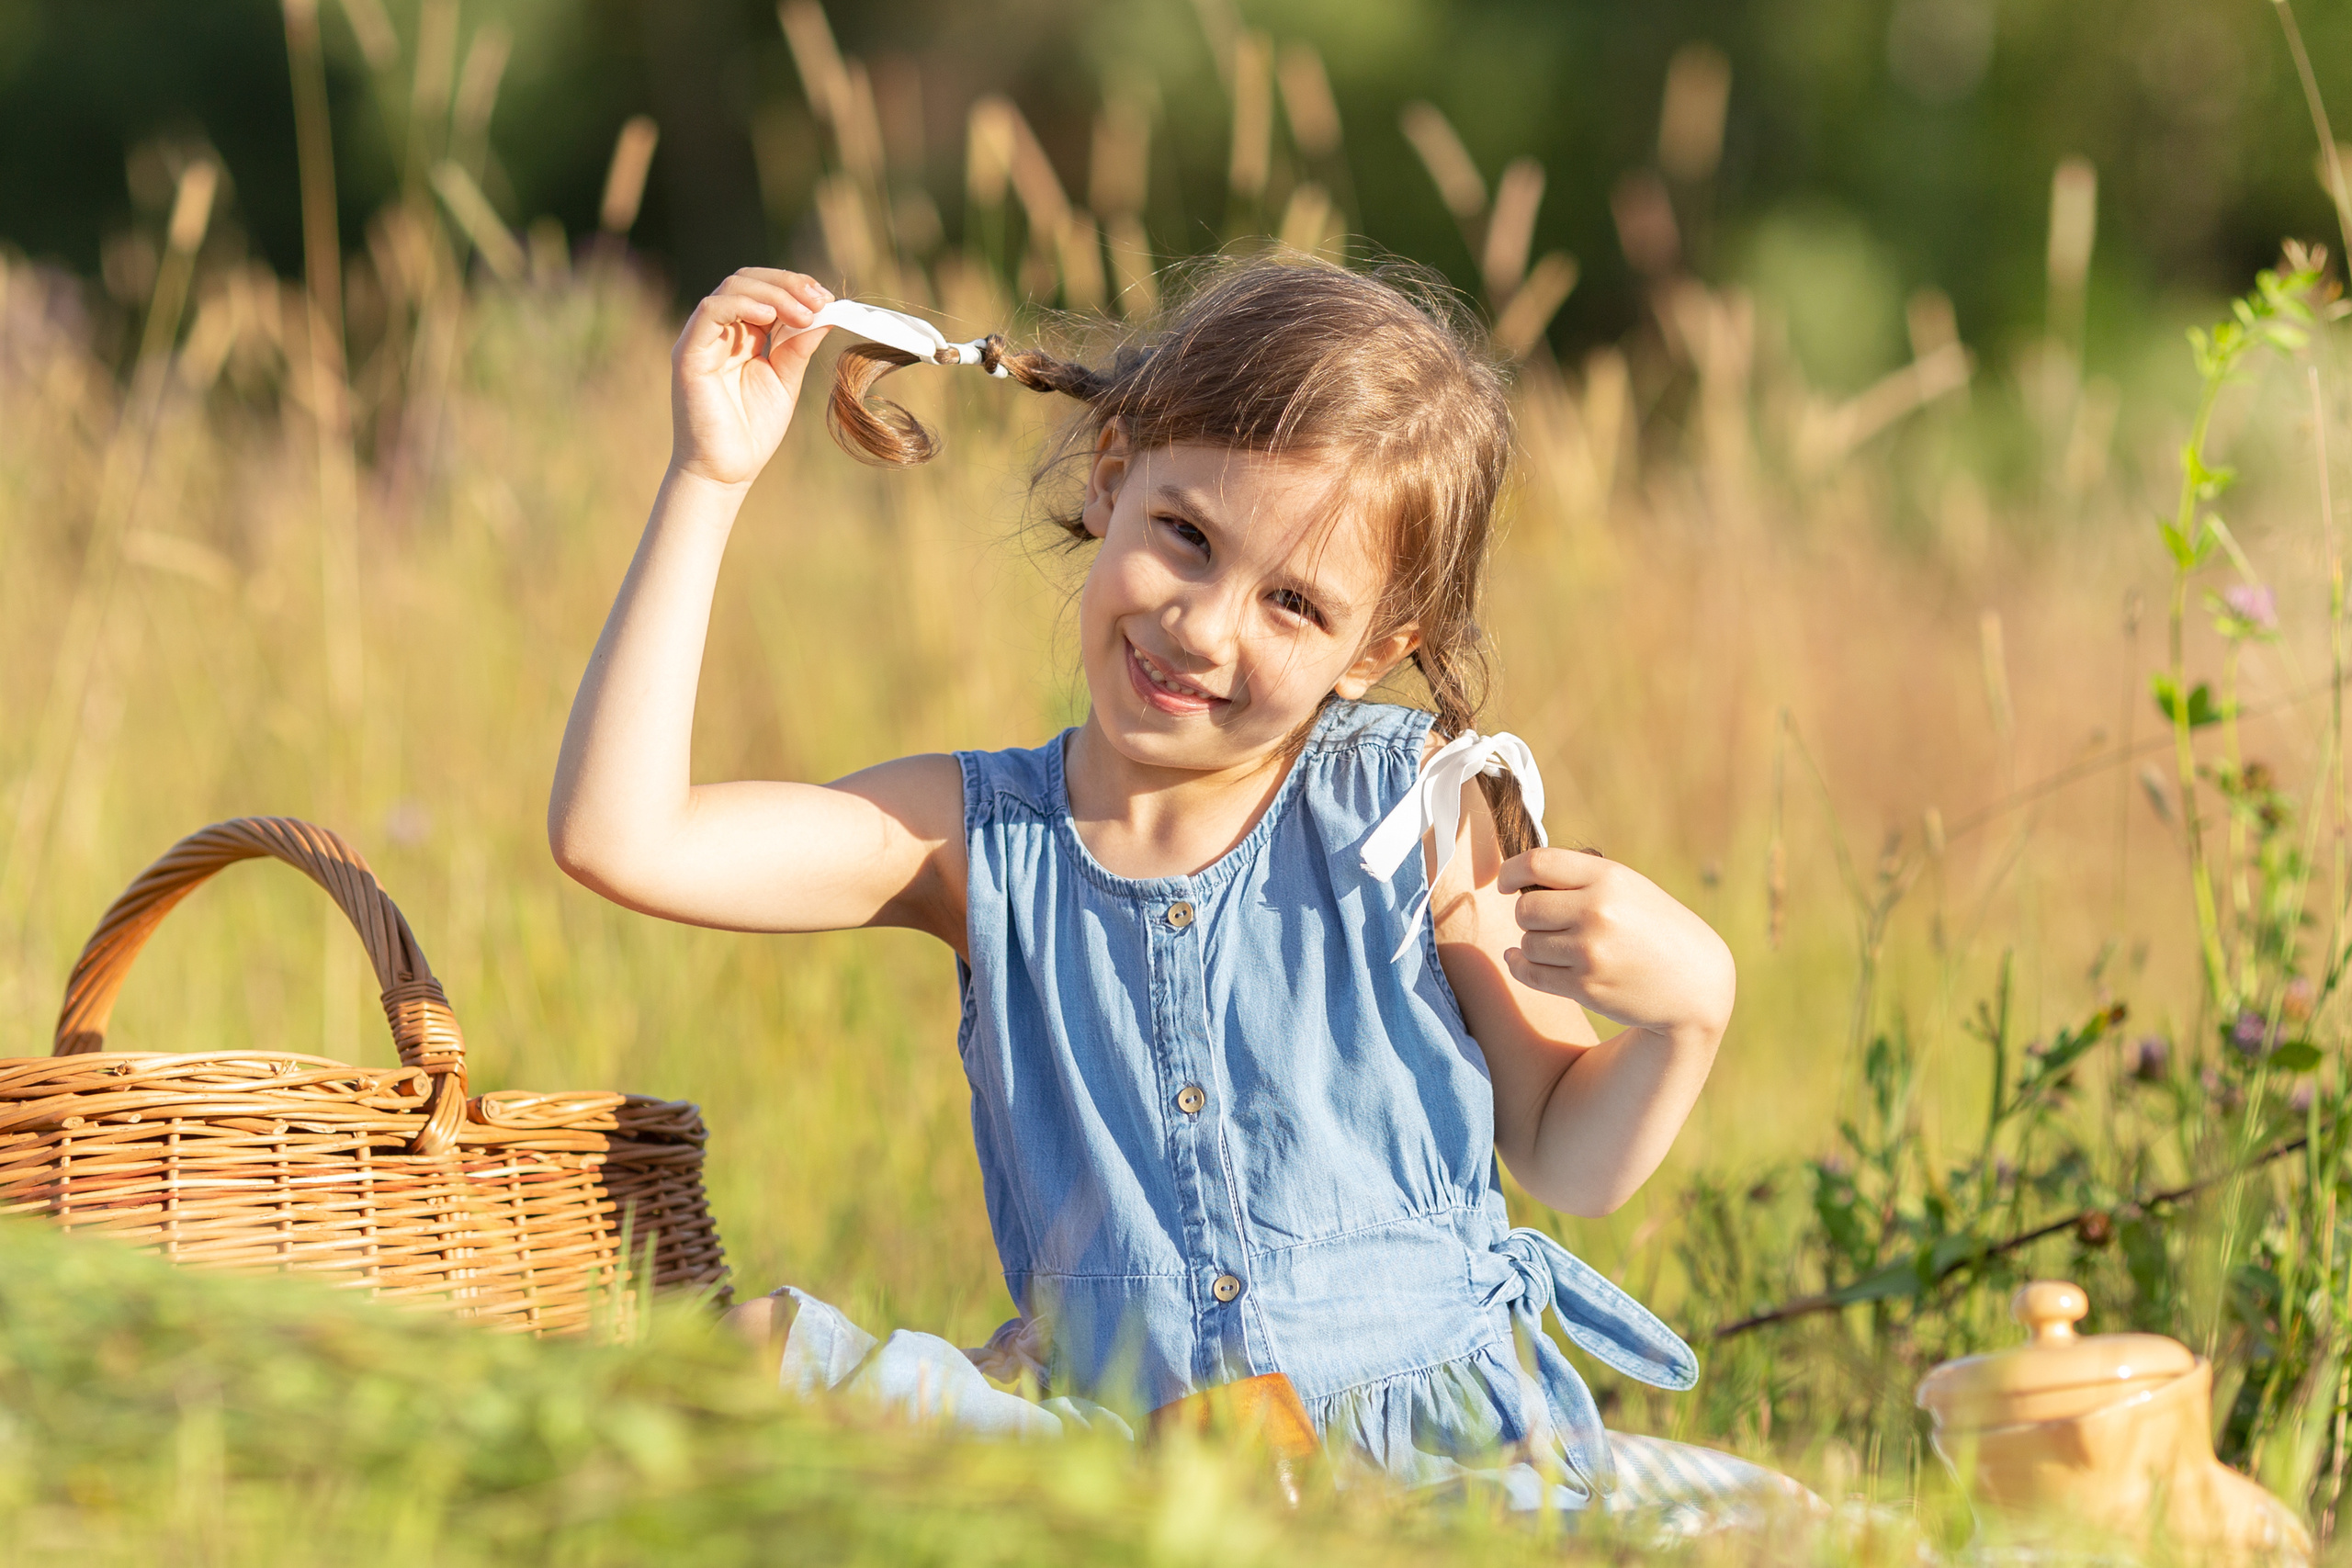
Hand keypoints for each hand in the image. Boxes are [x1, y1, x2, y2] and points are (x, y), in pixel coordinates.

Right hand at [669, 267, 835, 488]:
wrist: (727, 471)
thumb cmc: (753, 431)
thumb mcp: (785, 380)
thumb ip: (799, 346)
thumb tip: (826, 312)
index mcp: (742, 336)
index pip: (764, 291)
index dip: (795, 287)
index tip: (827, 300)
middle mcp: (720, 332)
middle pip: (748, 281)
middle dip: (788, 284)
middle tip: (820, 300)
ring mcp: (702, 340)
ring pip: (731, 289)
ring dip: (773, 293)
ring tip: (804, 313)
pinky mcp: (688, 353)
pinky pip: (710, 311)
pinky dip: (742, 305)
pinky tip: (771, 317)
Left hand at [1498, 848, 1733, 1039]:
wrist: (1694, 981)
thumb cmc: (1654, 927)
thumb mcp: (1628, 887)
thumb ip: (1580, 877)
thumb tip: (1518, 876)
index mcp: (1608, 877)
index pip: (1538, 862)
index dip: (1511, 871)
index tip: (1505, 883)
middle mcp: (1598, 911)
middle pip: (1526, 908)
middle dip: (1528, 915)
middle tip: (1545, 922)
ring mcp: (1590, 951)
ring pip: (1527, 942)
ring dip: (1534, 945)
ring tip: (1561, 945)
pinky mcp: (1585, 986)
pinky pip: (1530, 973)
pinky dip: (1522, 966)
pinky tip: (1523, 961)